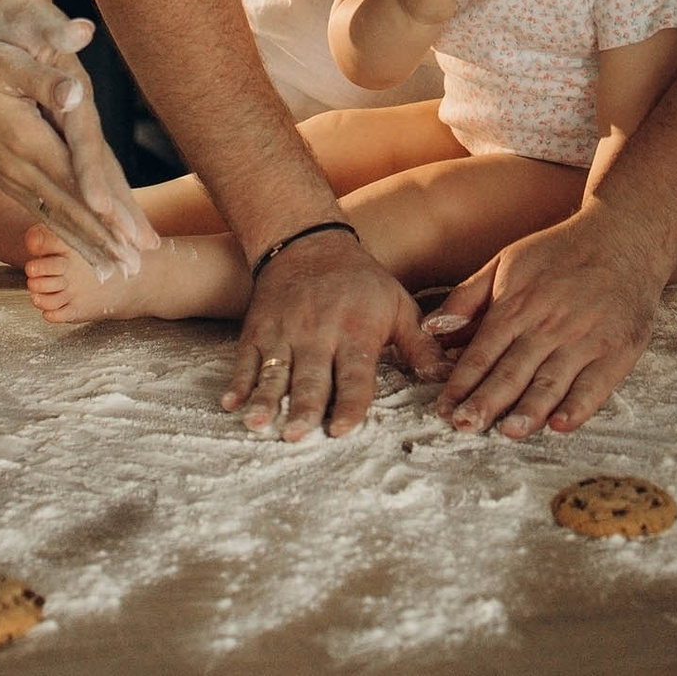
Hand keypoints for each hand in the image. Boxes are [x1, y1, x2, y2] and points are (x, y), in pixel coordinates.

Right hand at [0, 32, 155, 280]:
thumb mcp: (6, 62)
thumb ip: (44, 80)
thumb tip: (77, 92)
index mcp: (27, 139)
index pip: (75, 181)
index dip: (106, 209)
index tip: (131, 236)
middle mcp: (19, 169)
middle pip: (70, 210)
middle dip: (105, 241)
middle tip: (135, 269)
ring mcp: (12, 179)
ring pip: (56, 219)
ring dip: (87, 246)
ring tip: (115, 274)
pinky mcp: (8, 181)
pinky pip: (41, 214)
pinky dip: (64, 236)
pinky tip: (80, 249)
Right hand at [222, 229, 447, 440]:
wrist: (308, 242)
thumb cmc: (359, 281)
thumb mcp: (397, 305)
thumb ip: (420, 345)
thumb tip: (446, 379)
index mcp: (354, 332)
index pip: (354, 375)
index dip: (349, 404)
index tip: (343, 430)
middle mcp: (316, 334)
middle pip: (311, 378)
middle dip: (303, 407)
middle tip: (296, 435)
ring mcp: (282, 331)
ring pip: (274, 371)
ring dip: (265, 398)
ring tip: (257, 423)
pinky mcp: (257, 328)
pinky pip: (245, 358)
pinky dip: (238, 381)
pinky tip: (230, 403)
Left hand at [427, 203, 670, 437]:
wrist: (622, 238)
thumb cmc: (558, 252)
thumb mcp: (504, 261)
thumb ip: (467, 297)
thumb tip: (430, 329)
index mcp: (516, 306)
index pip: (482, 353)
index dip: (460, 383)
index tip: (443, 410)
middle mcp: (547, 326)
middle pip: (511, 372)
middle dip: (485, 403)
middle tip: (464, 427)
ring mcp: (583, 339)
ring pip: (550, 383)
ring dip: (527, 410)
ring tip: (506, 432)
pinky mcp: (616, 351)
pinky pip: (595, 386)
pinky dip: (578, 407)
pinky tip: (560, 424)